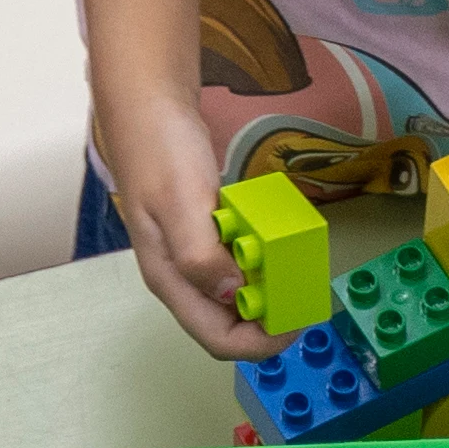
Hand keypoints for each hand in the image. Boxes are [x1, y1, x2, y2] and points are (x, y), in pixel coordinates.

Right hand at [92, 86, 281, 359]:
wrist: (148, 105)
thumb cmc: (159, 151)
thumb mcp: (181, 202)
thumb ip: (201, 255)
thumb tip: (234, 295)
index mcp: (171, 279)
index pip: (219, 339)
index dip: (261, 342)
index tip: (295, 320)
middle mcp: (182, 277)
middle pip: (231, 325)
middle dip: (269, 319)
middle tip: (300, 290)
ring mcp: (194, 257)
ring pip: (237, 298)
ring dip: (268, 291)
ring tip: (293, 267)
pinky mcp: (206, 236)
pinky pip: (239, 264)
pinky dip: (262, 261)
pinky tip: (274, 241)